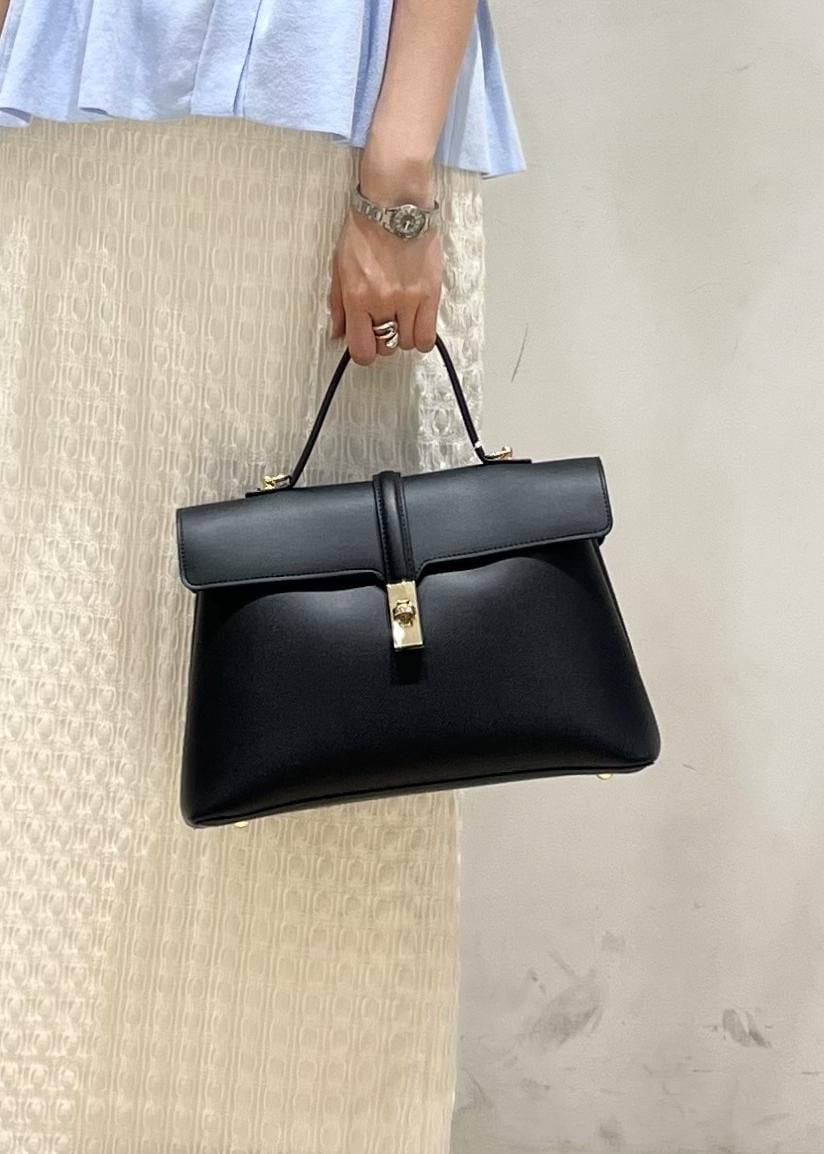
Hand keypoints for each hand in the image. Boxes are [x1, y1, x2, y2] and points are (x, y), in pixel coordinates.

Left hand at [329, 198, 442, 366]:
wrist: (395, 203)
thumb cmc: (366, 228)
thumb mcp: (339, 266)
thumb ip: (338, 304)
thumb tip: (338, 334)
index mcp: (357, 297)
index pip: (361, 349)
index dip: (363, 352)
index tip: (365, 343)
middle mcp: (383, 302)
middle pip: (385, 347)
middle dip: (381, 340)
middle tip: (381, 325)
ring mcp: (409, 299)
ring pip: (406, 343)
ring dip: (402, 336)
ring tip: (400, 319)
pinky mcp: (430, 293)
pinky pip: (427, 335)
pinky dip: (421, 337)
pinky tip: (416, 324)